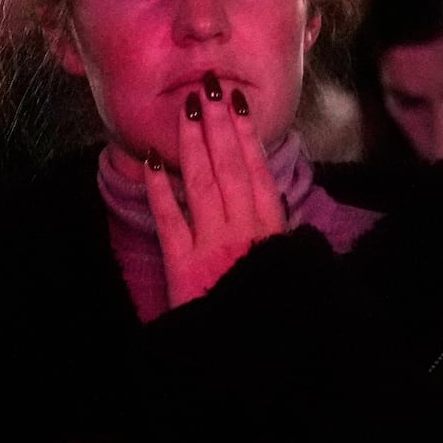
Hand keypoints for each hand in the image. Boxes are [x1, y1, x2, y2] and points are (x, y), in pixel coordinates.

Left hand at [146, 70, 288, 307]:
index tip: (236, 102)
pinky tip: (152, 159)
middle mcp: (243, 231)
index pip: (256, 170)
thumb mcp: (289, 268)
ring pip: (202, 182)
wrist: (245, 356)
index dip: (245, 133)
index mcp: (272, 230)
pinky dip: (160, 187)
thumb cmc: (270, 309)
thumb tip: (267, 199)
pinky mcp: (182, 264)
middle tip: (208, 86)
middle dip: (217, 123)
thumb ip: (276, 233)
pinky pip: (169, 218)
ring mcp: (211, 244)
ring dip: (193, 142)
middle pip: (228, 167)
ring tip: (186, 107)